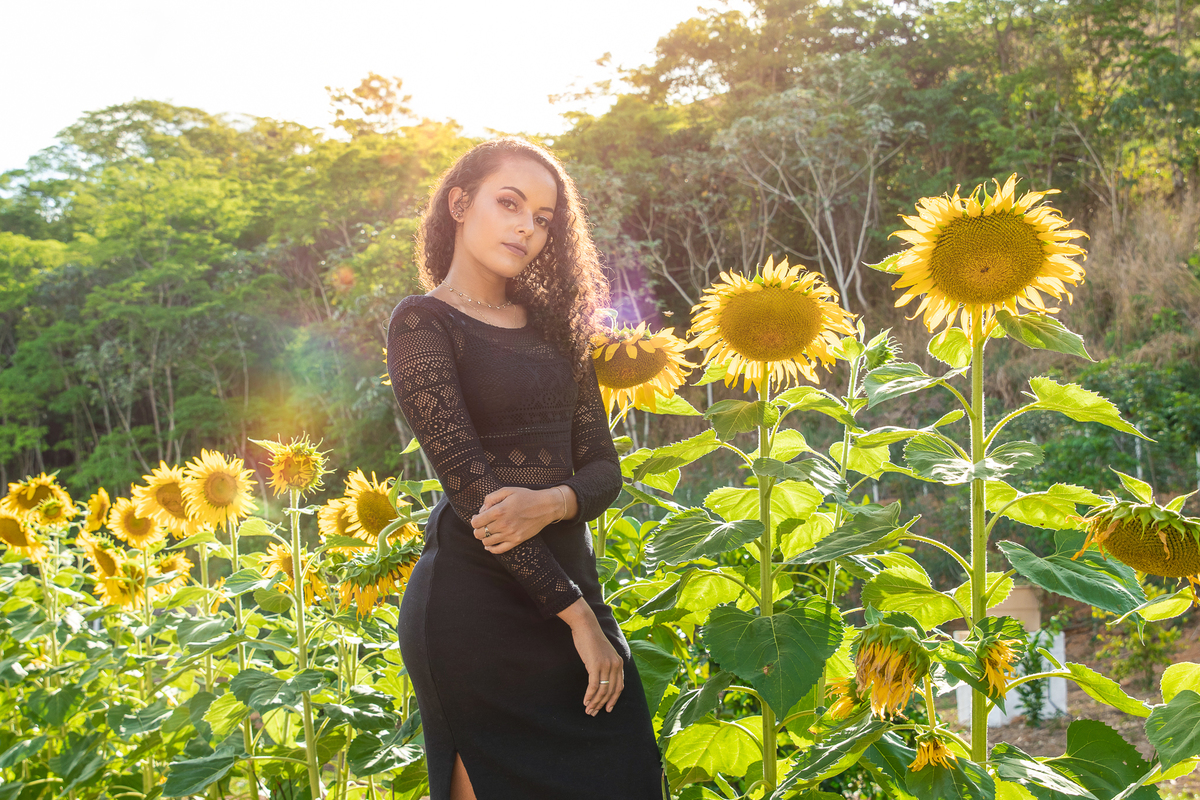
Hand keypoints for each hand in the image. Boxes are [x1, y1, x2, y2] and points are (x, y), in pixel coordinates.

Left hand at [470, 486, 562, 553]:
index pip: (476, 522)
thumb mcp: (507, 491)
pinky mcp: (517, 541)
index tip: (476, 518)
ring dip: (484, 537)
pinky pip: (499, 550)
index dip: (474, 520)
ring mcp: (510, 534)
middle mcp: (503, 524)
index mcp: (499, 510)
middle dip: (477, 529)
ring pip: (487, 542)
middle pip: (479, 533)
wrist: (545, 507)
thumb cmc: (526, 497)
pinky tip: (489, 544)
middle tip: (481, 525)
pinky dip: (491, 548)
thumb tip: (482, 510)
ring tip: (487, 532)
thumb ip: (491, 498)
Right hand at [560, 598, 623, 714]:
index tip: (607, 709)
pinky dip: (589, 695)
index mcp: (619, 663)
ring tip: (588, 710)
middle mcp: (615, 665)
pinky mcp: (596, 665)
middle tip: (593, 713)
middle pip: (610, 691)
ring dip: (595, 702)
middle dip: (602, 704)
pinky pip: (594, 685)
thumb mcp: (604, 653)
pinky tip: (585, 702)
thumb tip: (603, 680)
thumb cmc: (592, 640)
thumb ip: (607, 665)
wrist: (586, 626)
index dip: (613, 700)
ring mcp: (606, 665)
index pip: (619, 687)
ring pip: (602, 690)